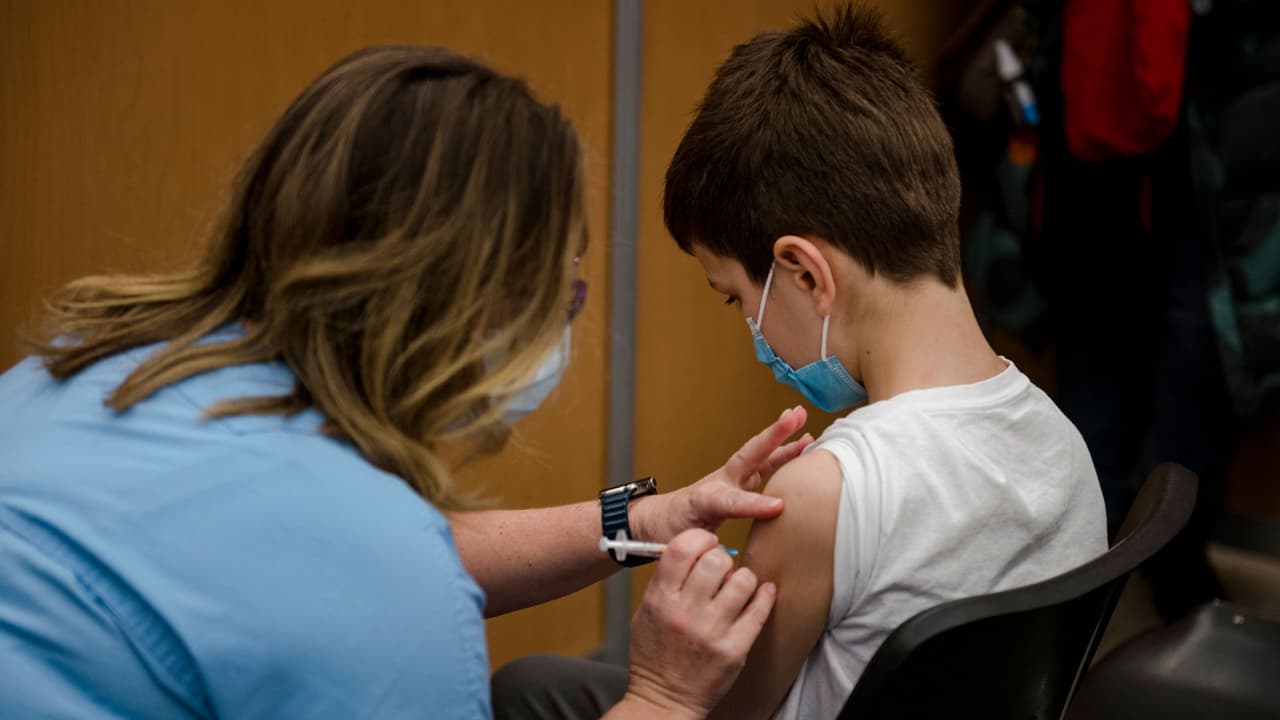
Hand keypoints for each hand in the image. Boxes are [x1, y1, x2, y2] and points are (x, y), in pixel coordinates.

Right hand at [623, 530, 776, 719]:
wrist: (663, 700)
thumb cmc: (654, 655)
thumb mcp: (646, 612)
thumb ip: (666, 581)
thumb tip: (695, 549)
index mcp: (660, 599)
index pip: (682, 548)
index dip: (700, 538)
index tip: (708, 544)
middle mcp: (685, 613)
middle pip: (716, 560)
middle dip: (723, 558)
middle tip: (723, 569)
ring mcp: (712, 632)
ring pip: (743, 581)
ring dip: (744, 579)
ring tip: (738, 587)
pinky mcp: (734, 649)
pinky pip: (759, 610)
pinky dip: (764, 596)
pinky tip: (762, 594)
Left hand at [633, 406, 811, 541]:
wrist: (659, 519)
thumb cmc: (672, 532)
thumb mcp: (684, 543)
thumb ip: (705, 547)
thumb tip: (729, 567)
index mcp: (705, 500)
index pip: (731, 500)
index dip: (753, 503)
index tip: (779, 507)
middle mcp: (721, 483)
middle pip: (748, 457)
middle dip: (771, 437)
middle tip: (793, 417)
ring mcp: (731, 479)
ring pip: (759, 455)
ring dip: (782, 437)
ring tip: (802, 418)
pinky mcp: (741, 481)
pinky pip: (766, 464)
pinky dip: (785, 452)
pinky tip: (805, 443)